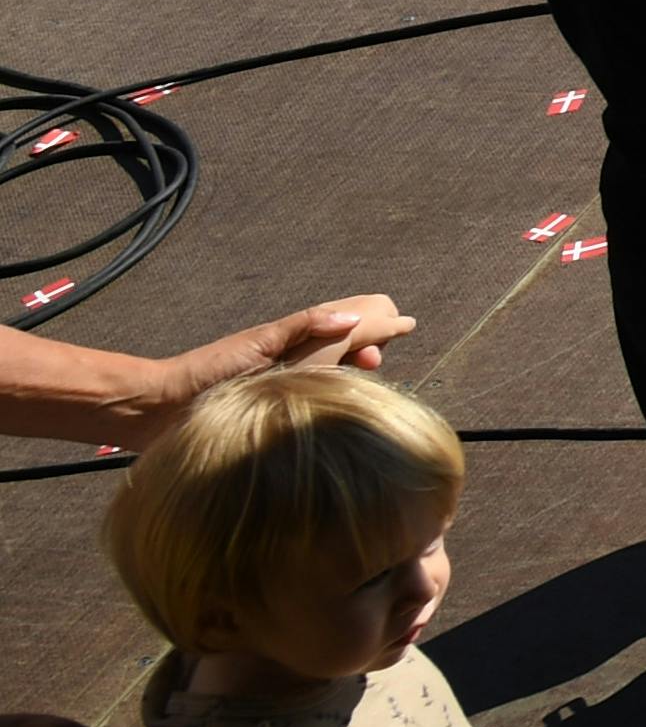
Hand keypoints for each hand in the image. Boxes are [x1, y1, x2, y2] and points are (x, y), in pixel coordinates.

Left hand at [170, 297, 417, 398]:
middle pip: (352, 341)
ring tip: (365, 375)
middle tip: (374, 361)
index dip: (382, 322)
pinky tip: (341, 402)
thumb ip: (304, 326)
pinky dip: (342, 389)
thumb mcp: (258, 344)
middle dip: (375, 341)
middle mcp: (297, 357)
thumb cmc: (205, 374)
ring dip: (358, 365)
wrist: (160, 408)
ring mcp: (289, 383)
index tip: (405, 328)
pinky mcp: (280, 408)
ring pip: (339, 366)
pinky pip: (322, 392)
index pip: (355, 319)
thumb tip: (354, 318)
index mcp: (297, 337)